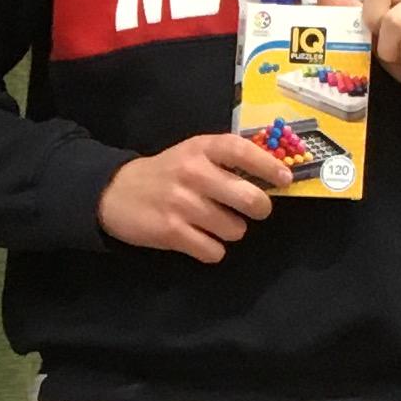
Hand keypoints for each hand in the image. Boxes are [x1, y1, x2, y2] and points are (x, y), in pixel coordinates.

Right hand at [98, 132, 296, 260]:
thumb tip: (272, 175)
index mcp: (200, 149)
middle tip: (252, 210)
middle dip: (259, 209)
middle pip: (249, 199)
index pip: (242, 151)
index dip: (269, 166)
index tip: (285, 179)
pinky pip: (213, 251)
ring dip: (231, 231)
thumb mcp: (192, 154)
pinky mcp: (171, 232)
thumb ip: (226, 160)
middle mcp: (193, 173)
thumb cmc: (166, 173)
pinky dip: (212, 250)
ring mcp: (182, 204)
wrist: (115, 192)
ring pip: (235, 230)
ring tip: (214, 224)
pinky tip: (200, 239)